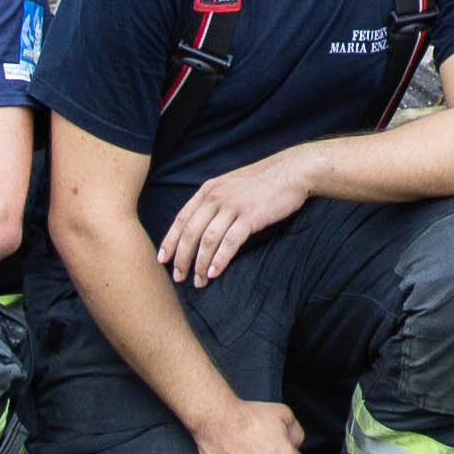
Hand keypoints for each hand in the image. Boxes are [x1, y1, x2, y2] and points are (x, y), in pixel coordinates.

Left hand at [157, 148, 320, 286]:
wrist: (291, 173)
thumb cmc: (263, 183)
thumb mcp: (231, 186)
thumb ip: (215, 201)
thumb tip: (201, 225)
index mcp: (209, 190)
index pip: (182, 218)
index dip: (170, 241)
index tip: (162, 259)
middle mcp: (216, 196)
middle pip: (190, 232)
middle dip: (181, 258)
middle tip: (179, 277)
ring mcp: (233, 205)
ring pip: (207, 239)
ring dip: (200, 263)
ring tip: (199, 281)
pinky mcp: (250, 216)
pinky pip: (229, 242)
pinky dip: (220, 259)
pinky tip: (215, 272)